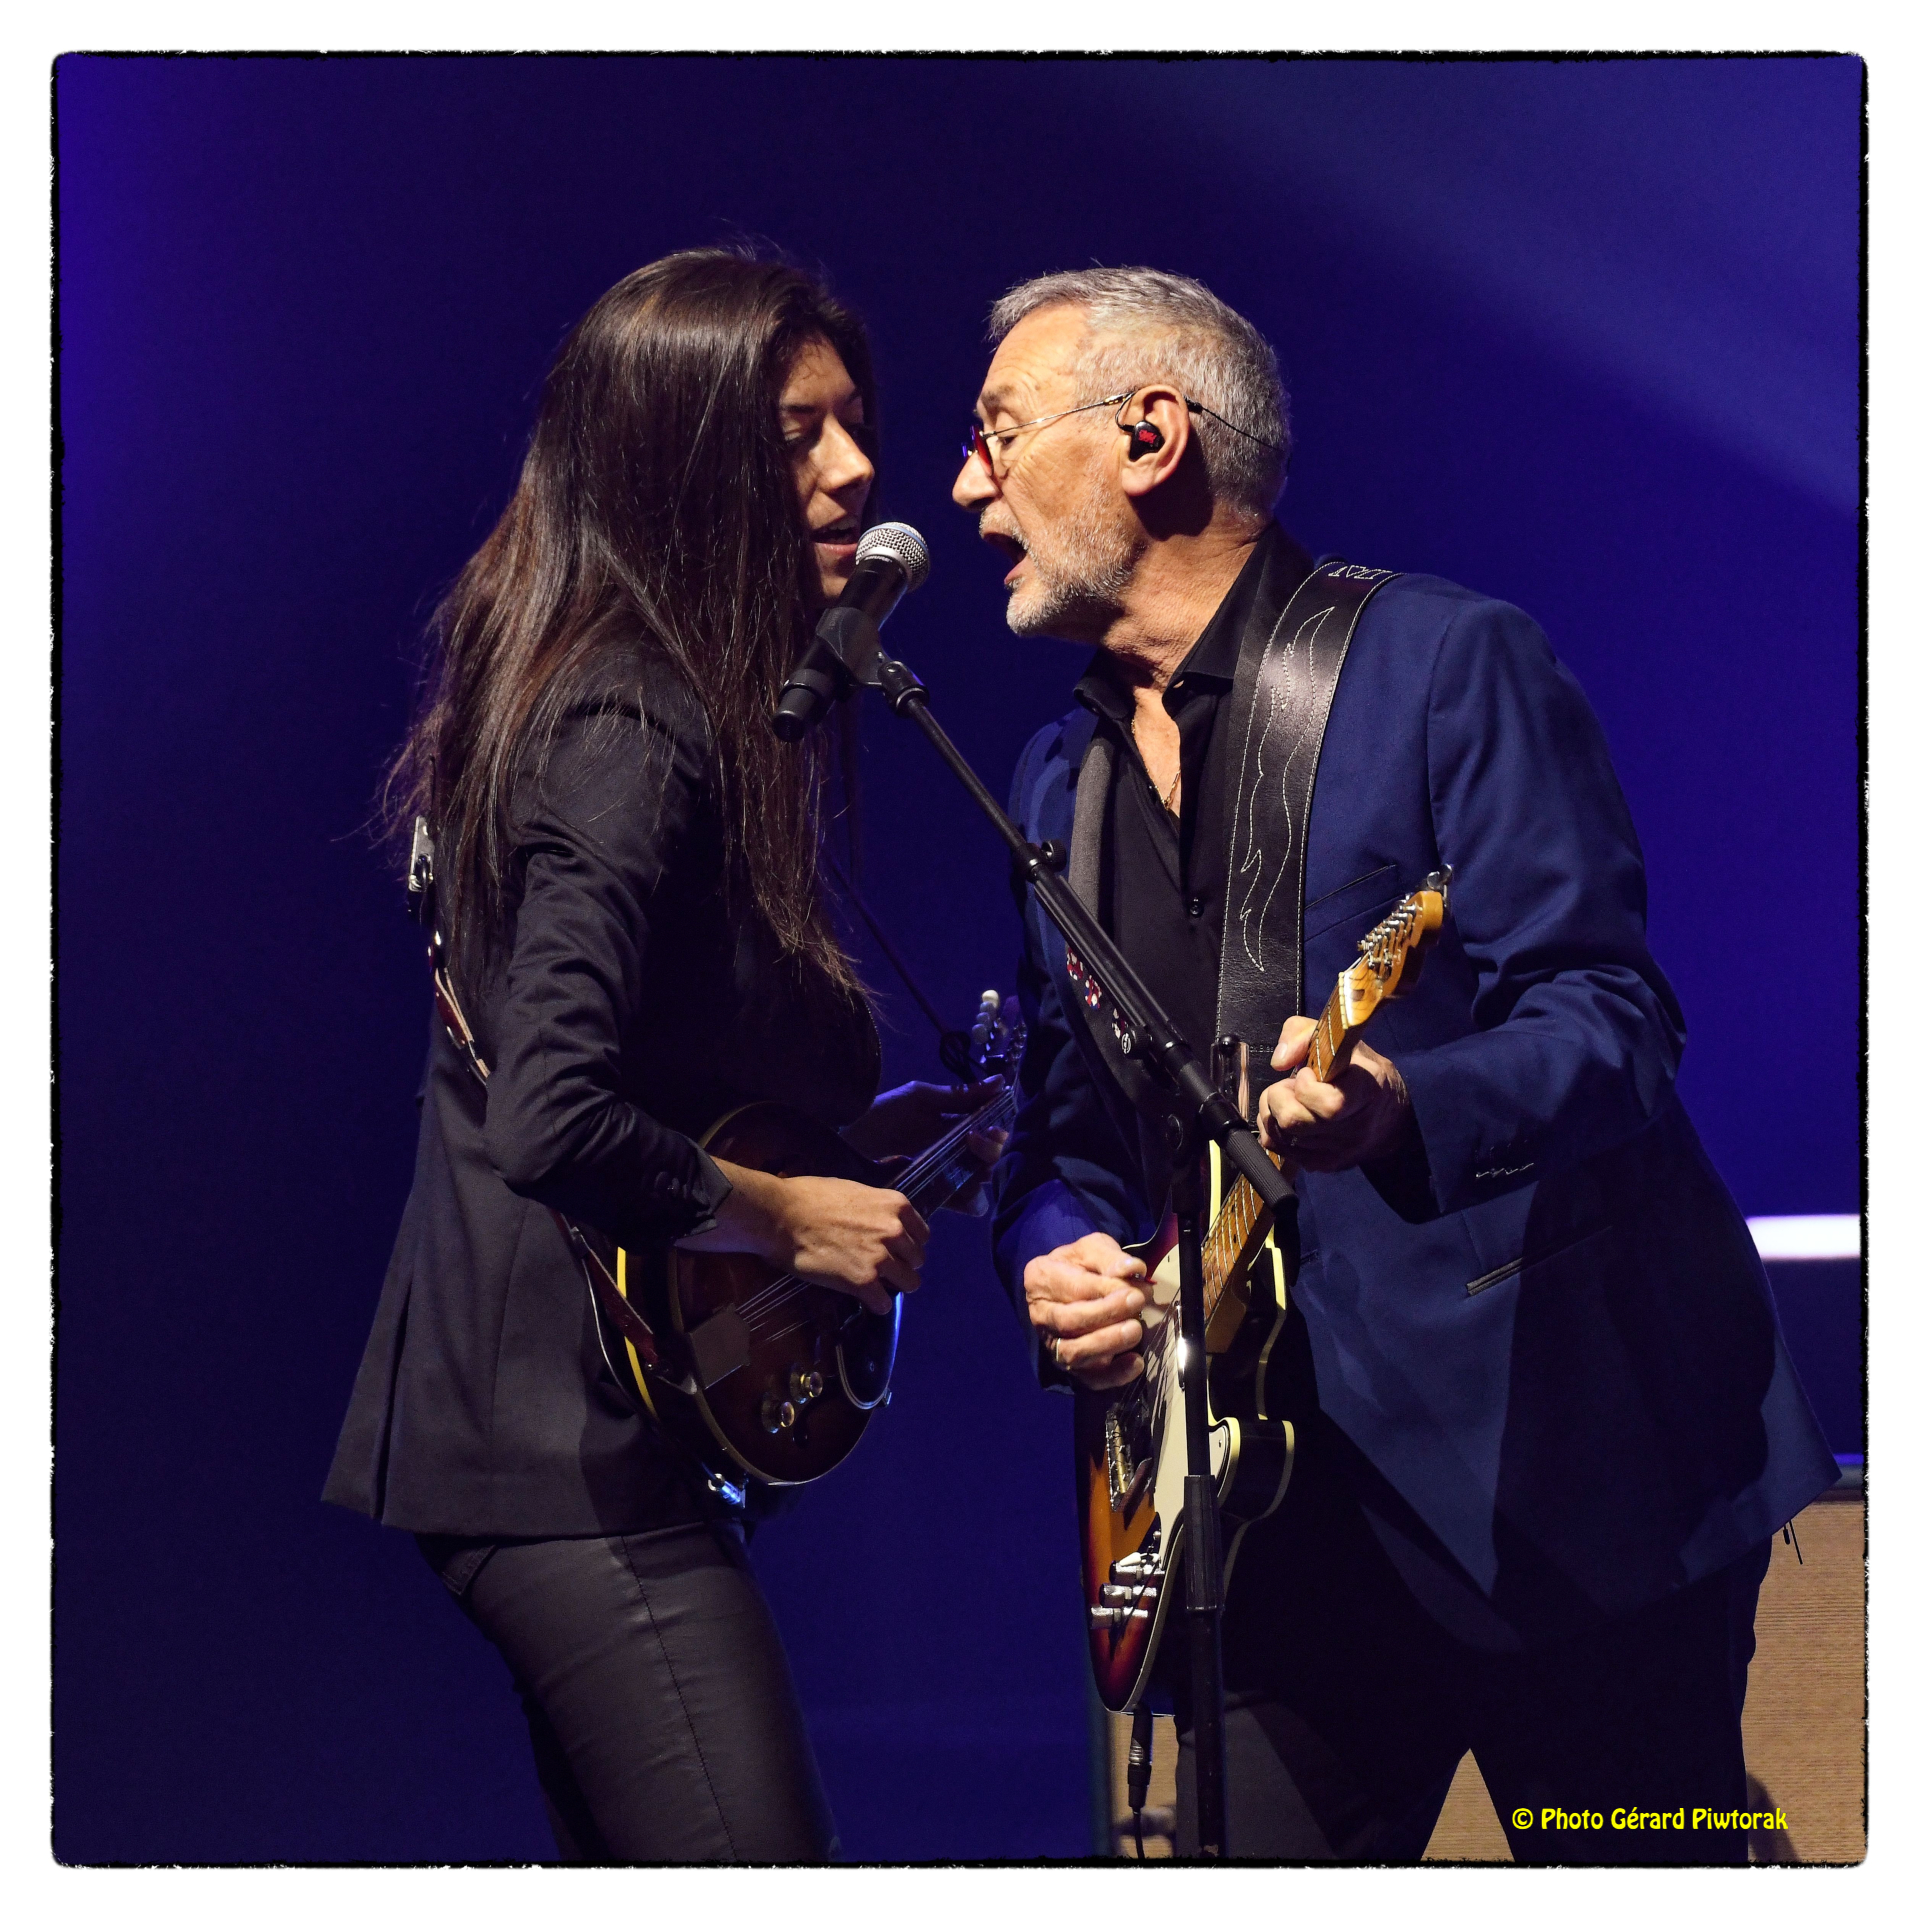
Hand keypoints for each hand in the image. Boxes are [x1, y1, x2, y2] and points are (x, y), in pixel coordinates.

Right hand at [693, 1162, 928, 1315]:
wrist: (780, 1215)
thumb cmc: (810, 1197)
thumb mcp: (855, 1191)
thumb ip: (877, 1209)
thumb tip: (884, 1222)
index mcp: (896, 1205)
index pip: (922, 1234)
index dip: (907, 1245)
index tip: (895, 1251)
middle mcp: (895, 1231)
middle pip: (918, 1260)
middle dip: (902, 1265)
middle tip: (881, 1268)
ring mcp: (881, 1258)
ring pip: (909, 1283)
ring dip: (893, 1286)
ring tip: (874, 1285)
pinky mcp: (863, 1282)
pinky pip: (884, 1304)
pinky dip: (875, 1304)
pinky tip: (863, 1298)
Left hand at [842, 1078, 1007, 1214]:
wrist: (848, 1141)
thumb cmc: (883, 1115)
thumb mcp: (921, 1098)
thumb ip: (960, 1095)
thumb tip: (1001, 1081)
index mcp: (953, 1127)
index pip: (989, 1133)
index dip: (996, 1131)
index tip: (990, 1125)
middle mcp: (953, 1153)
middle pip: (989, 1158)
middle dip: (990, 1150)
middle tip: (974, 1139)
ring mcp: (944, 1177)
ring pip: (980, 1182)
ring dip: (981, 1173)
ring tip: (965, 1165)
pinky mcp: (932, 1198)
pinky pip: (963, 1204)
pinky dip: (969, 1199)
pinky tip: (961, 1189)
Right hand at [1023, 1233, 1149, 1390]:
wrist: (1068, 1285)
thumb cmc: (1081, 1265)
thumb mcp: (1092, 1249)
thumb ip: (1111, 1257)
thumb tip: (1133, 1269)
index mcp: (1040, 1278)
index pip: (1073, 1288)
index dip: (1106, 1290)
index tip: (1135, 1288)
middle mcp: (1040, 1314)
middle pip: (1069, 1322)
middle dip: (1106, 1315)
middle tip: (1137, 1303)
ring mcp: (1053, 1344)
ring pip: (1074, 1353)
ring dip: (1108, 1344)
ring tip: (1135, 1330)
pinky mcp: (1070, 1366)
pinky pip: (1088, 1379)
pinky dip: (1113, 1375)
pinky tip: (1135, 1362)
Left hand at [1256, 1016, 1409, 1171]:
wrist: (1388, 1119)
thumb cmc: (1362, 1073)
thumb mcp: (1340, 1040)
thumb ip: (1303, 1034)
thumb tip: (1279, 1061)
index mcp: (1365, 1093)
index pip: (1329, 1105)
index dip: (1306, 1087)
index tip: (1307, 1073)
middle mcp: (1353, 1129)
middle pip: (1293, 1121)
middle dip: (1278, 1096)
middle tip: (1291, 1085)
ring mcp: (1336, 1152)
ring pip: (1278, 1134)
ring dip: (1273, 1110)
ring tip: (1291, 1098)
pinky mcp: (1321, 1164)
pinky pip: (1275, 1146)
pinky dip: (1272, 1126)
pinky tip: (1288, 1114)